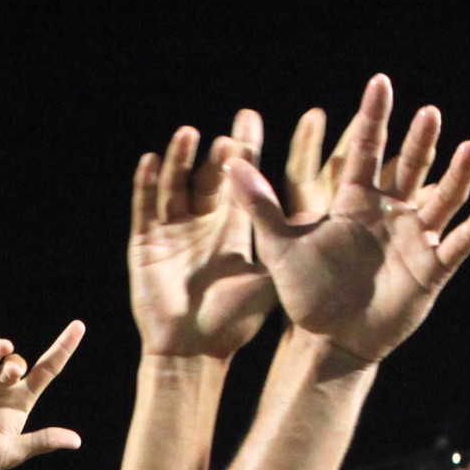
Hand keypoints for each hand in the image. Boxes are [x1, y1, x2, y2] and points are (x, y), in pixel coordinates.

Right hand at [0, 300, 83, 469]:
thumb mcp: (11, 453)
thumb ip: (41, 441)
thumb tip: (75, 441)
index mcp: (19, 403)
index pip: (48, 369)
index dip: (63, 348)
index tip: (79, 326)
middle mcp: (1, 387)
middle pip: (18, 360)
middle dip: (15, 362)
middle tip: (10, 374)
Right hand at [129, 109, 315, 359]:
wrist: (194, 352)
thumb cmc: (234, 322)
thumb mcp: (268, 280)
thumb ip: (285, 249)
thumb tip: (323, 224)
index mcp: (231, 226)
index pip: (240, 178)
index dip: (245, 148)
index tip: (252, 118)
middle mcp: (201, 222)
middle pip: (208, 176)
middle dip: (218, 151)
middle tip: (231, 127)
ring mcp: (172, 230)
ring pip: (175, 184)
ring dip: (181, 159)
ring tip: (189, 134)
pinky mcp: (146, 243)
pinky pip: (145, 207)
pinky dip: (147, 184)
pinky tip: (153, 161)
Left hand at [226, 75, 469, 366]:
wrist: (329, 341)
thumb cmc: (306, 294)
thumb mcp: (280, 247)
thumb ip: (260, 205)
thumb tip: (229, 162)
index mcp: (354, 201)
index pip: (366, 151)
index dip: (373, 118)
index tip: (380, 83)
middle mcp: (389, 213)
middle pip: (409, 168)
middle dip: (419, 142)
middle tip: (429, 112)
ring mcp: (414, 239)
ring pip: (441, 200)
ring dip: (456, 176)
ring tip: (469, 149)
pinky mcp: (431, 270)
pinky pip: (457, 246)